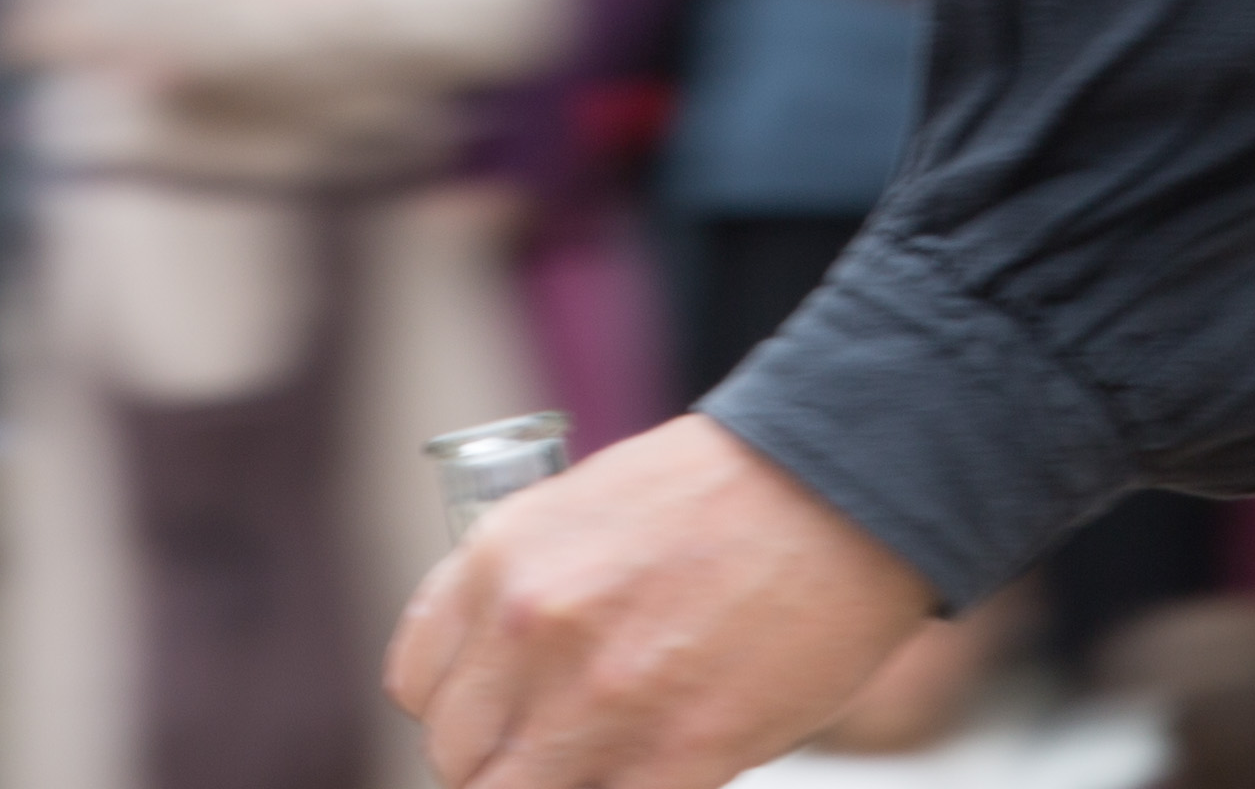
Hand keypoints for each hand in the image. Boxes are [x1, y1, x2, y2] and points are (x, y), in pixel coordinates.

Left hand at [387, 414, 929, 788]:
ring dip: (552, 784)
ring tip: (604, 758)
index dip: (458, 711)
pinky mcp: (674, 761)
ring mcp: (598, 704)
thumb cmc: (723, 497)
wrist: (839, 494)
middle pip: (456, 759)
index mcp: (498, 560)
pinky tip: (653, 765)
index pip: (416, 686)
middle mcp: (530, 632)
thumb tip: (500, 678)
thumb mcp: (583, 511)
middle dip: (500, 763)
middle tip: (556, 746)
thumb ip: (525, 590)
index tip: (495, 715)